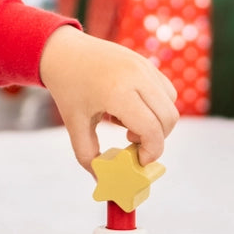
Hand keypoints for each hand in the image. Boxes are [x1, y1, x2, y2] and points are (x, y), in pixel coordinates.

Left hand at [39, 26, 178, 173]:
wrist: (62, 51)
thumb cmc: (68, 89)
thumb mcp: (74, 125)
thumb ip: (88, 157)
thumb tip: (104, 182)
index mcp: (117, 93)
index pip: (152, 130)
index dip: (151, 152)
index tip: (138, 159)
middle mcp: (136, 76)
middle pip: (168, 119)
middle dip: (156, 139)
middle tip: (131, 141)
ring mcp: (143, 66)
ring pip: (171, 104)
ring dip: (157, 121)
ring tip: (127, 120)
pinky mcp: (146, 62)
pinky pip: (166, 90)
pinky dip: (156, 105)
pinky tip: (130, 106)